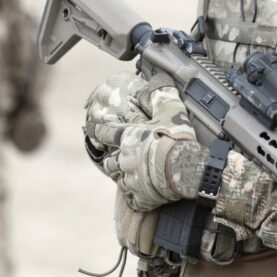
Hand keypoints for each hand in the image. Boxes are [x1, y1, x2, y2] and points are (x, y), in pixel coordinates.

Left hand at [85, 71, 203, 210]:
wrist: (186, 168)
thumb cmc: (176, 138)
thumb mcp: (171, 109)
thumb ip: (162, 94)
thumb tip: (159, 77)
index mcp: (128, 137)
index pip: (105, 132)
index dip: (97, 129)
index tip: (90, 127)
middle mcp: (125, 159)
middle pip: (109, 161)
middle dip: (111, 159)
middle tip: (116, 157)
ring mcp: (132, 180)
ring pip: (119, 179)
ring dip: (122, 176)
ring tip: (129, 176)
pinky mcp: (141, 197)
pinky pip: (133, 198)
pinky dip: (136, 196)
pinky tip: (141, 195)